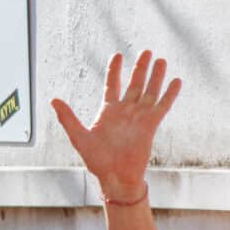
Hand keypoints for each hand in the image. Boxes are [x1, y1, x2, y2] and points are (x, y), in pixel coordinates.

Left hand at [51, 50, 180, 200]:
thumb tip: (53, 100)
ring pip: (149, 91)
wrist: (116, 178)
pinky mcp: (150, 125)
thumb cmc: (97, 161)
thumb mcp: (78, 137)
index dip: (115, 69)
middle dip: (140, 68)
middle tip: (146, 52)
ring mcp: (139, 117)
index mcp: (108, 111)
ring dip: (156, 76)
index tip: (118, 55)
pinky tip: (176, 81)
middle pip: (135, 84)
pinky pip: (162, 106)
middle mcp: (126, 112)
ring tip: (161, 60)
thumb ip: (68, 118)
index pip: (113, 84)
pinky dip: (169, 94)